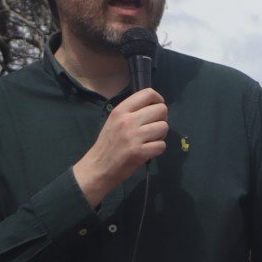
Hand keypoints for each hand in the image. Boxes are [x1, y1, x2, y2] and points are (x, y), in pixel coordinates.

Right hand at [73, 88, 166, 206]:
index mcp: (121, 110)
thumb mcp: (114, 121)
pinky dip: (158, 149)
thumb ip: (132, 111)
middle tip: (153, 127)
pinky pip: (162, 145)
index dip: (158, 100)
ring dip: (160, 135)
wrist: (98, 167)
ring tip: (149, 140)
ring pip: (164, 127)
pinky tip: (147, 151)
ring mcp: (134, 137)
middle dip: (161, 119)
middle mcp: (128, 120)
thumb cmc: (108, 144)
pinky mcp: (139, 152)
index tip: (156, 109)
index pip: (148, 94)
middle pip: (161, 110)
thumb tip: (154, 106)